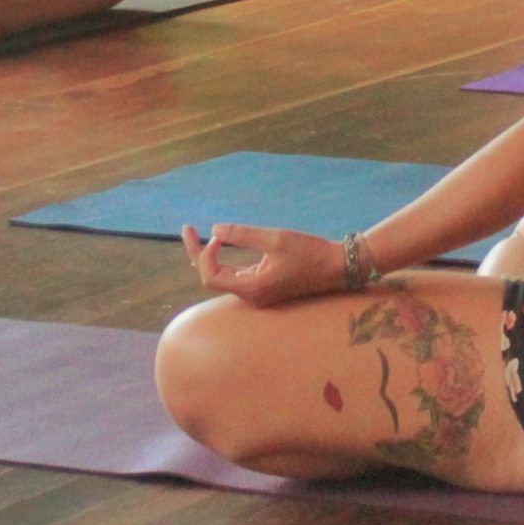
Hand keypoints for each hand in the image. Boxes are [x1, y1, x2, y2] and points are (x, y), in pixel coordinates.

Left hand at [181, 223, 347, 306]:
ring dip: (209, 257)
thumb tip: (215, 228)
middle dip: (198, 253)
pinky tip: (220, 245)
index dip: (205, 254)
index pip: (210, 276)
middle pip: (212, 277)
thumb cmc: (309, 252)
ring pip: (222, 277)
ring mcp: (257, 293)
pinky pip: (236, 276)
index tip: (218, 235)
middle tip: (186, 229)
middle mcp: (251, 295)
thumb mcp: (276, 238)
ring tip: (196, 235)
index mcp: (252, 287)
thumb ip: (244, 234)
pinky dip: (225, 261)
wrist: (336, 268)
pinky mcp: (264, 287)